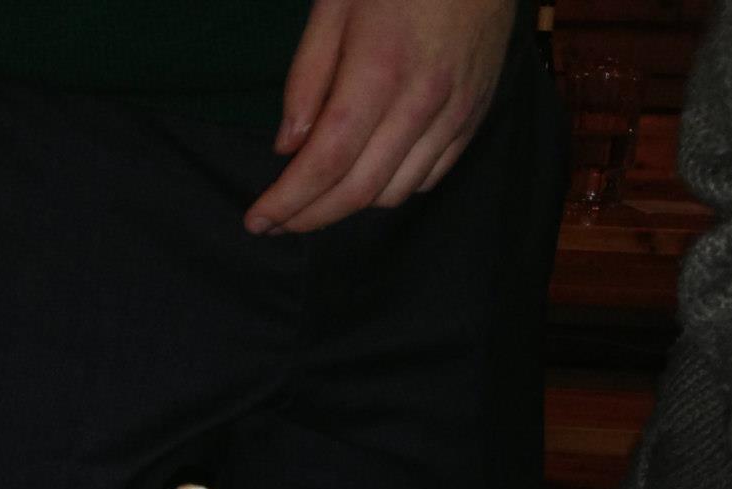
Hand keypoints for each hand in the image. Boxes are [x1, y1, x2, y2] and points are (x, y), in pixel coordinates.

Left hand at [244, 0, 514, 236]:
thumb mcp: (335, 3)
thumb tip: (288, 146)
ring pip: (394, 193)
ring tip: (318, 196)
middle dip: (311, 217)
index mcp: (380, 70)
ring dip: (349, 206)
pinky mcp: (474, 116)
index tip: (257, 219)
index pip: (327, 160)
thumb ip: (307, 75)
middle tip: (277, 223)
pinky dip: (391, 188)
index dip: (289, 200)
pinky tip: (368, 175)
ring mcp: (454, 113)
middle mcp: (421, 102)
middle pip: (359, 190)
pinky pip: (429, 177)